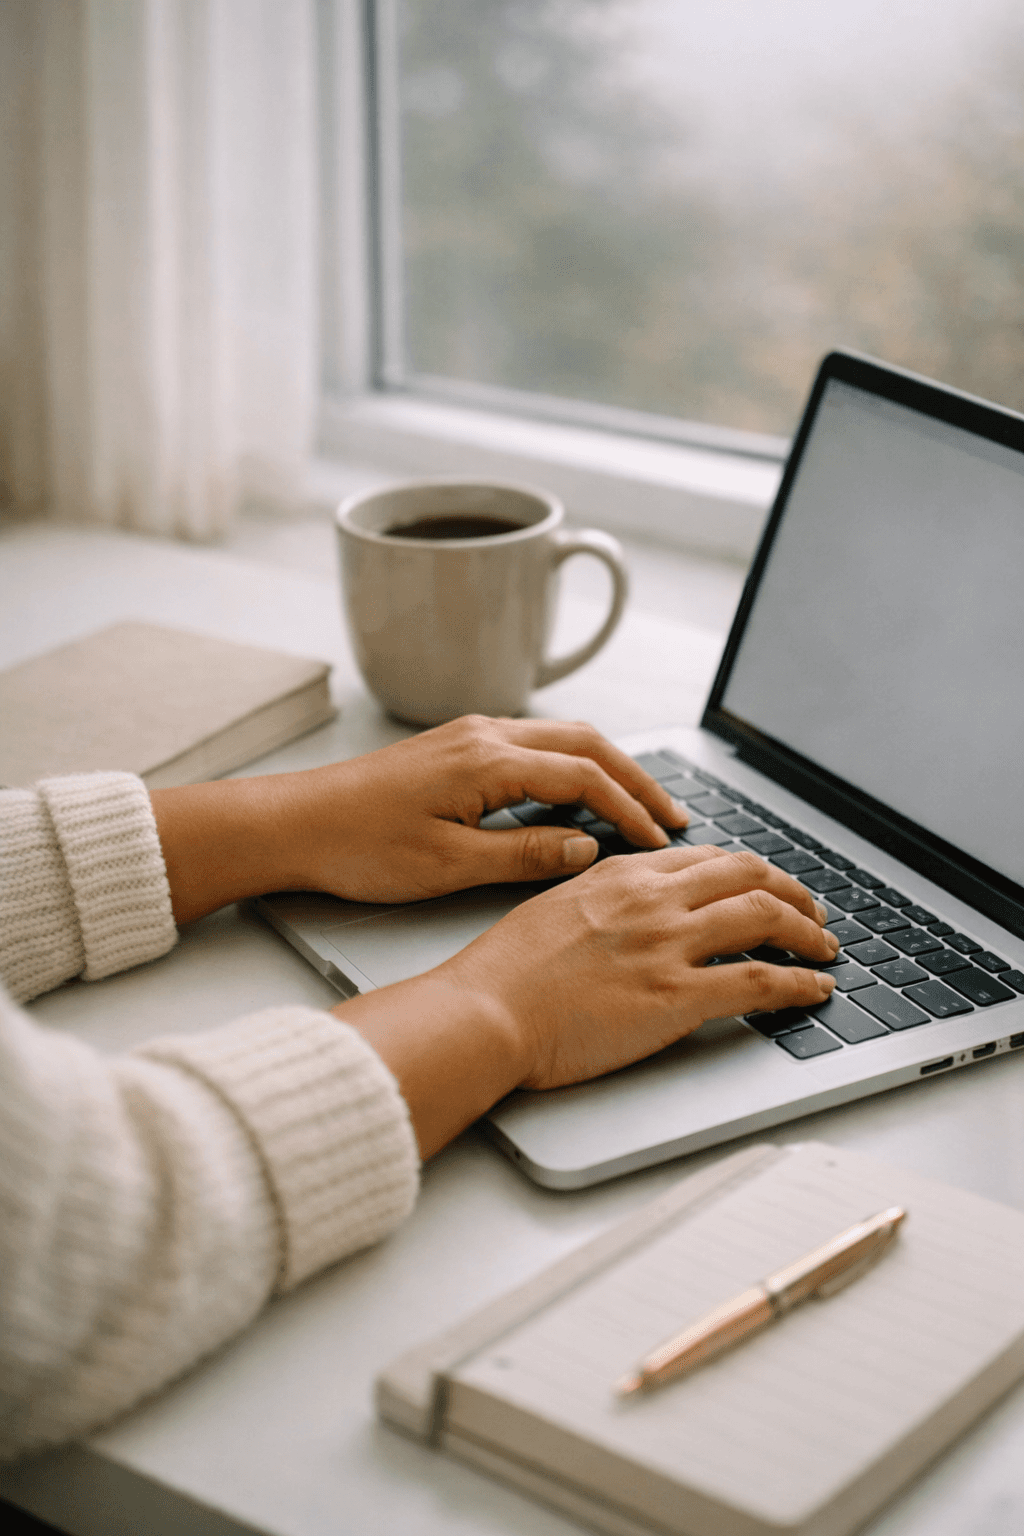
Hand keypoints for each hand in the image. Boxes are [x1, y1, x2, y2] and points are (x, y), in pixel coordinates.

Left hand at [285, 715, 686, 902]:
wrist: (291, 824)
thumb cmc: (357, 847)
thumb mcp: (446, 865)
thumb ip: (523, 855)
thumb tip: (586, 849)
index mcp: (487, 760)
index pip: (584, 776)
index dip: (631, 810)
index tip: (662, 843)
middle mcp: (483, 734)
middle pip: (585, 743)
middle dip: (637, 778)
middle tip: (677, 817)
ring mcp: (468, 735)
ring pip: (561, 738)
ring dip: (607, 768)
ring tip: (642, 806)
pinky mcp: (454, 747)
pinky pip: (532, 746)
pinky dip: (572, 766)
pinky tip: (580, 796)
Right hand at [338, 844, 838, 1155]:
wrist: (486, 1011)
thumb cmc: (503, 973)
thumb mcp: (552, 909)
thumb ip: (599, 899)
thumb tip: (623, 906)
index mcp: (621, 876)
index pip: (706, 859)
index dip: (747, 872)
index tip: (763, 886)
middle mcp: (652, 900)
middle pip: (749, 876)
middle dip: (792, 892)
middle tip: (811, 911)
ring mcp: (668, 946)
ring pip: (766, 918)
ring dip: (809, 932)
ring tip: (826, 947)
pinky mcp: (676, 997)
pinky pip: (760, 981)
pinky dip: (800, 983)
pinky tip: (816, 989)